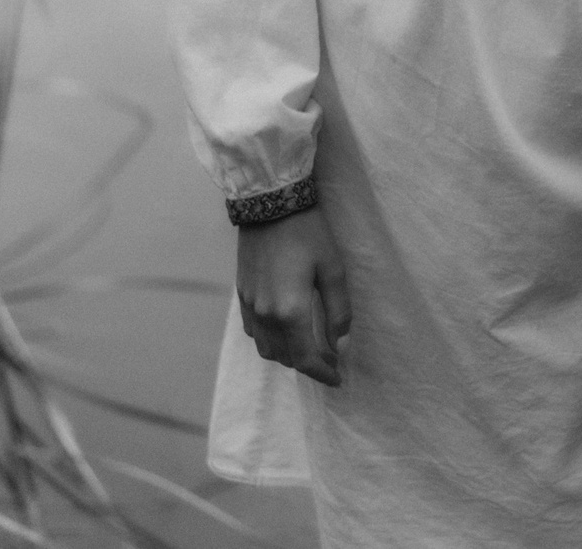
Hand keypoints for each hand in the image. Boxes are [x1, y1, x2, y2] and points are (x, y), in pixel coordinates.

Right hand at [236, 205, 352, 386]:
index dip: (323, 373)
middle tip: (330, 361)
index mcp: (290, 312)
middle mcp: (265, 315)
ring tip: (310, 348)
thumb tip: (340, 342)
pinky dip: (271, 341)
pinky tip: (286, 331)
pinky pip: (254, 332)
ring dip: (288, 355)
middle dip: (308, 365)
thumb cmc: (309, 233)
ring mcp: (250, 306)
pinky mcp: (241, 295)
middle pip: (285, 358)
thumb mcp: (333, 269)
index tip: (338, 378)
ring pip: (267, 348)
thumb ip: (338, 310)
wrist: (270, 204)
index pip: (306, 359)